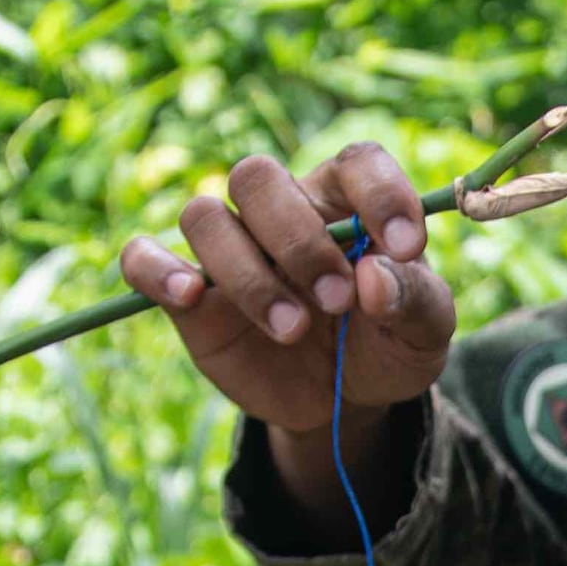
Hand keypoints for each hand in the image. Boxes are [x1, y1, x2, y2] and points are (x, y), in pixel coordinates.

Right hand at [113, 143, 458, 459]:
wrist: (347, 403)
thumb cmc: (388, 347)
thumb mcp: (424, 334)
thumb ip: (415, 299)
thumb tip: (374, 276)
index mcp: (347, 202)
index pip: (355, 162)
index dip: (379, 193)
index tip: (402, 246)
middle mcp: (283, 212)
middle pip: (259, 177)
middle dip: (300, 239)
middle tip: (338, 301)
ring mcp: (232, 250)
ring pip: (204, 215)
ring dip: (247, 271)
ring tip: (292, 329)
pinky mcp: (191, 298)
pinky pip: (142, 258)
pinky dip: (156, 269)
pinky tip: (191, 296)